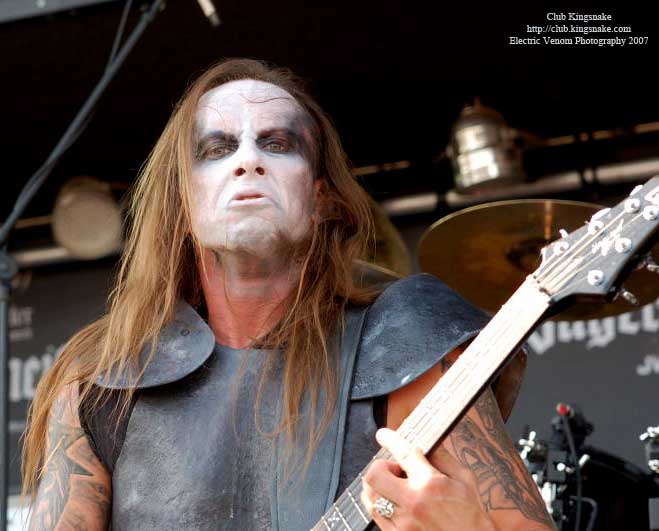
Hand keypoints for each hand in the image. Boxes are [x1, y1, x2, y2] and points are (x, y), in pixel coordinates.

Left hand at [361, 428, 496, 530]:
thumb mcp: (465, 481)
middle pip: (375, 475)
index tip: (383, 435)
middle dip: (381, 466)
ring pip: (370, 497)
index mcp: (430, 484)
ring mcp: (402, 523)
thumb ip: (443, 459)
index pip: (403, 454)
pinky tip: (394, 503)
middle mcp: (413, 503)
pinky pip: (375, 516)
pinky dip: (380, 504)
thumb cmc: (472, 517)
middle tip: (395, 470)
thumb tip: (428, 443)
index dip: (390, 440)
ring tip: (394, 487)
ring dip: (378, 486)